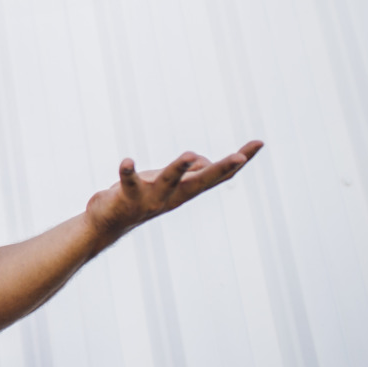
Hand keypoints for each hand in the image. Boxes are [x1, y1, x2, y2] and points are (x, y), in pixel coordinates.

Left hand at [86, 140, 264, 238]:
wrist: (108, 223)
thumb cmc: (141, 197)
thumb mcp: (168, 183)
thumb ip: (187, 174)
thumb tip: (205, 162)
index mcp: (186, 190)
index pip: (220, 176)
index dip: (241, 160)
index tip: (259, 143)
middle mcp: (174, 196)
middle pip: (203, 181)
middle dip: (222, 168)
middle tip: (240, 156)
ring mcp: (152, 197)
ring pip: (169, 181)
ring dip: (178, 168)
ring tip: (189, 154)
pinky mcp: (128, 196)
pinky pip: (128, 182)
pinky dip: (127, 171)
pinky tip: (127, 161)